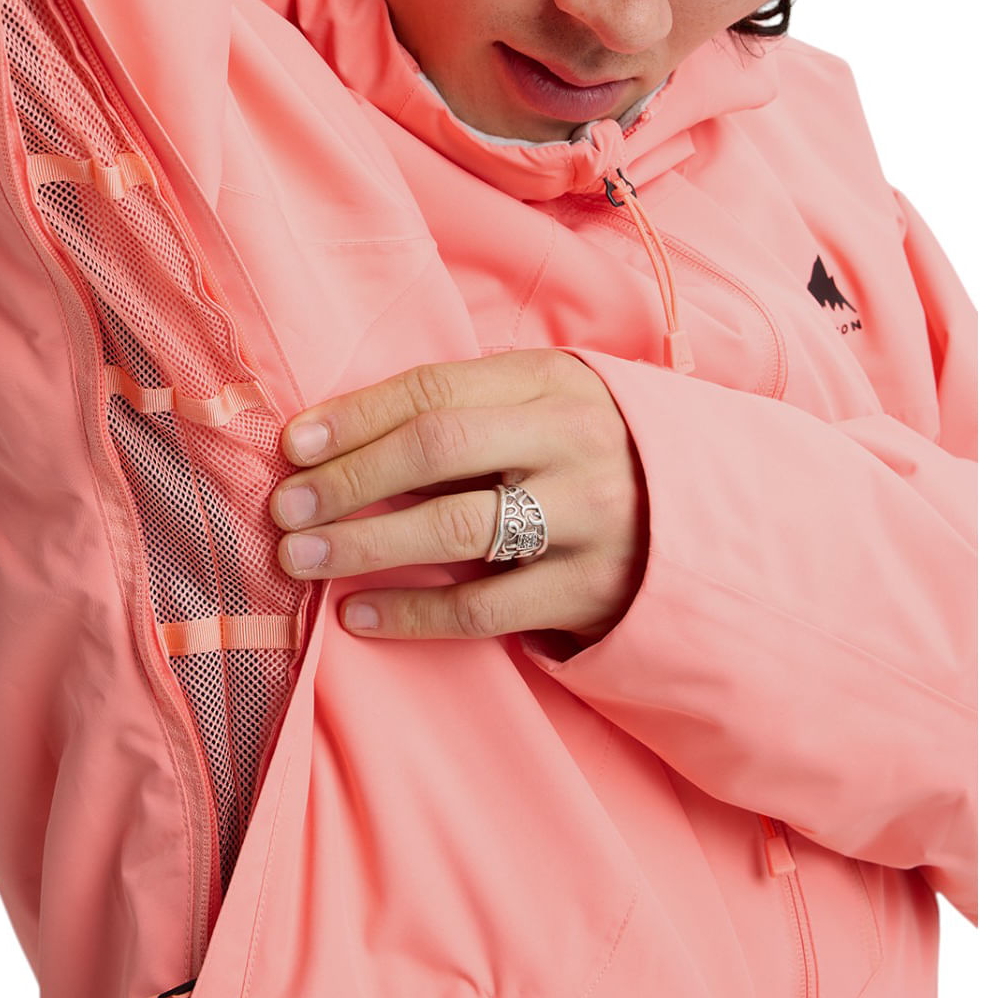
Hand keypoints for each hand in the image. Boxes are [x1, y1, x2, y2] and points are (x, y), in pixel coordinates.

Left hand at [269, 350, 648, 643]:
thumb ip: (468, 407)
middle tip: (284, 507)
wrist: (712, 523)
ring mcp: (586, 518)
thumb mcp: (548, 404)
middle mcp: (571, 442)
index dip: (355, 416)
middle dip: (348, 479)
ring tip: (300, 559)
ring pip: (455, 530)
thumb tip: (338, 432)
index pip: (434, 391)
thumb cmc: (593, 452)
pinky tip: (357, 615)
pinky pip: (484, 608)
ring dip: (364, 545)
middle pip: (437, 451)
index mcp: (552, 382)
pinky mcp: (591, 590)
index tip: (291, 444)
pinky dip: (413, 614)